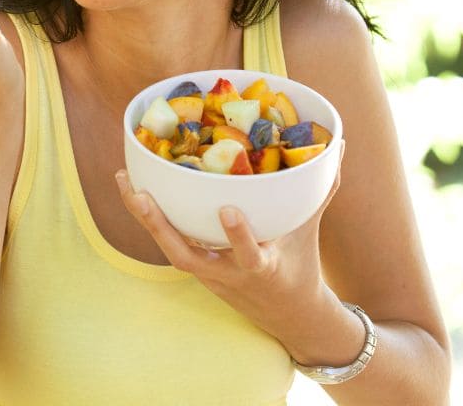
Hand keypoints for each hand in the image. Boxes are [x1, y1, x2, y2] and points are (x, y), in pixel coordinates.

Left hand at [114, 140, 346, 342]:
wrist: (289, 316)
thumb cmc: (300, 265)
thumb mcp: (310, 230)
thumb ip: (320, 189)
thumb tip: (337, 146)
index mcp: (263, 268)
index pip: (250, 255)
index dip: (238, 236)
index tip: (228, 210)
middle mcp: (228, 274)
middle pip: (187, 257)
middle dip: (161, 228)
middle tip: (139, 194)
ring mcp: (208, 275)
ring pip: (169, 250)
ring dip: (144, 219)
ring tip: (125, 181)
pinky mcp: (196, 270)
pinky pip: (168, 243)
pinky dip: (150, 219)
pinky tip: (133, 188)